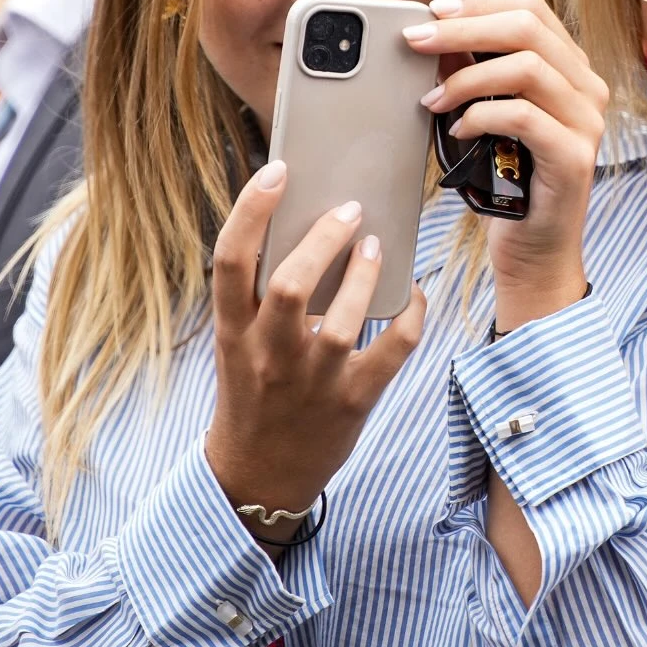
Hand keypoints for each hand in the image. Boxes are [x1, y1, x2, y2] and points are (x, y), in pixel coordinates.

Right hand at [205, 160, 424, 555]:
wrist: (258, 476)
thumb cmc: (254, 391)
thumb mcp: (240, 343)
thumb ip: (262, 295)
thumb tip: (307, 221)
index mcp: (233, 332)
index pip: (230, 261)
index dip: (252, 210)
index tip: (278, 171)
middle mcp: (267, 355)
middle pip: (290, 285)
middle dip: (323, 241)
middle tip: (350, 210)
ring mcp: (311, 383)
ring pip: (341, 322)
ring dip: (366, 277)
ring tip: (376, 246)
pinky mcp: (352, 403)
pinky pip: (391, 352)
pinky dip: (411, 316)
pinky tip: (416, 293)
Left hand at [404, 0, 607, 331]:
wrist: (534, 250)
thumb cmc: (507, 181)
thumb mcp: (485, 114)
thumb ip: (472, 73)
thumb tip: (432, 35)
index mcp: (569, 68)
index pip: (531, 6)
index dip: (479, 1)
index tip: (433, 10)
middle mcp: (587, 88)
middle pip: (527, 26)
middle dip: (462, 28)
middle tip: (415, 40)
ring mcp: (587, 121)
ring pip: (526, 66)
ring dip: (466, 77)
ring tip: (432, 99)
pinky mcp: (574, 156)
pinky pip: (523, 116)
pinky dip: (481, 115)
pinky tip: (458, 130)